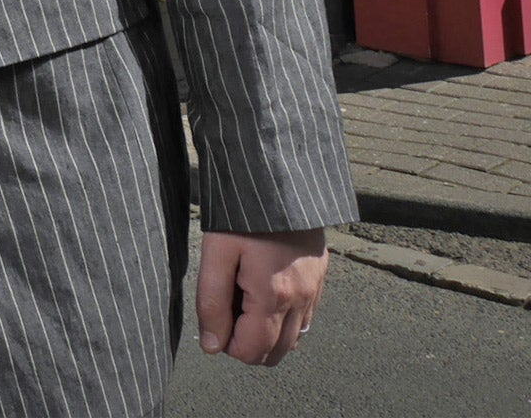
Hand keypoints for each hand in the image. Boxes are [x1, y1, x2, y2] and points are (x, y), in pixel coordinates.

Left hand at [195, 227, 326, 366]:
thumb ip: (212, 303)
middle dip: (247, 341)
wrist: (279, 177)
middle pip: (274, 353)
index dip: (226, 343)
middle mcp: (301, 299)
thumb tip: (211, 346)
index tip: (216, 314)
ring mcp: (315, 289)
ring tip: (246, 295)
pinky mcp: (320, 276)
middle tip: (229, 305)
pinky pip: (305, 318)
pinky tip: (266, 289)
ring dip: (267, 332)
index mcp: (274, 296)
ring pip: (293, 339)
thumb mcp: (216, 253)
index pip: (251, 352)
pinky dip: (284, 317)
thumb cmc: (242, 213)